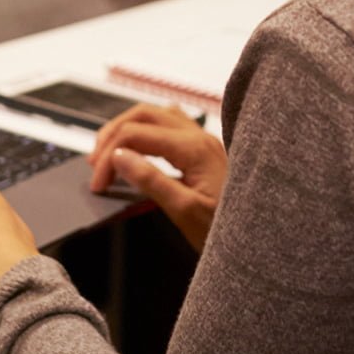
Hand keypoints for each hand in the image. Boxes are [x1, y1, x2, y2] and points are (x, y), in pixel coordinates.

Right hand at [87, 104, 226, 250]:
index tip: (97, 183)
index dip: (109, 156)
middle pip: (142, 115)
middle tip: (95, 163)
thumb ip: (150, 180)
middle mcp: (199, 136)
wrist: (258, 238)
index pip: (135, 135)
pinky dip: (145, 132)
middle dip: (112, 135)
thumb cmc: (228, 229)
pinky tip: (137, 148)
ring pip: (155, 115)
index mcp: (194, 148)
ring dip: (127, 129)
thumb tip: (119, 157)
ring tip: (109, 152)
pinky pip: (168, 126)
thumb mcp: (184, 212)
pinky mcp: (203, 150)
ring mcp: (203, 140)